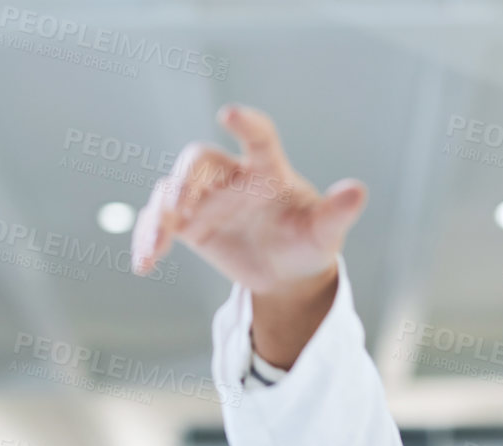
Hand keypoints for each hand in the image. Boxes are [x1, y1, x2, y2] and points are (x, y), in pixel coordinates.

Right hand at [131, 104, 366, 292]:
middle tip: (181, 205)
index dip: (246, 124)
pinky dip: (148, 240)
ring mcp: (205, 200)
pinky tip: (144, 263)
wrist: (287, 273)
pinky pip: (159, 224)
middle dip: (187, 179)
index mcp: (267, 170)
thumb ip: (337, 212)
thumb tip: (358, 191)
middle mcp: (231, 177)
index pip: (257, 137)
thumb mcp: (324, 233)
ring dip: (159, 215)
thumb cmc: (308, 243)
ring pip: (170, 192)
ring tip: (156, 245)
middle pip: (199, 161)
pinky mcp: (187, 225)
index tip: (230, 115)